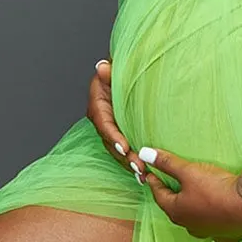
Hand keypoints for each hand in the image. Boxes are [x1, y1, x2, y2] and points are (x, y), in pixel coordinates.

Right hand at [87, 58, 149, 186]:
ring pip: (117, 149)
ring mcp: (110, 127)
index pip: (103, 122)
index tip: (124, 147)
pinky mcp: (121, 133)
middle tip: (138, 166)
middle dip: (124, 156)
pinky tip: (144, 173)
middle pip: (110, 141)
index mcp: (98, 103)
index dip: (113, 136)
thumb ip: (110, 71)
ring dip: (129, 163)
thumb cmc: (123, 71)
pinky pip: (124, 150)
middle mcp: (101, 118)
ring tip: (143, 174)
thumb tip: (102, 67)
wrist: (128, 75)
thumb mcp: (117, 69)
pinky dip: (132, 161)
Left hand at [140, 148, 241, 241]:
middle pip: (175, 208)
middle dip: (171, 196)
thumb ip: (167, 163)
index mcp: (176, 211)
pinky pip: (214, 229)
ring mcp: (208, 232)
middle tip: (168, 185)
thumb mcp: (189, 171)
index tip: (149, 173)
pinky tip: (216, 217)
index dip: (154, 181)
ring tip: (192, 199)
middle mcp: (189, 226)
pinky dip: (211, 221)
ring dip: (191, 209)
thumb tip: (143, 153)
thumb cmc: (216, 188)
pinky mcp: (226, 235)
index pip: (159, 194)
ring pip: (194, 220)